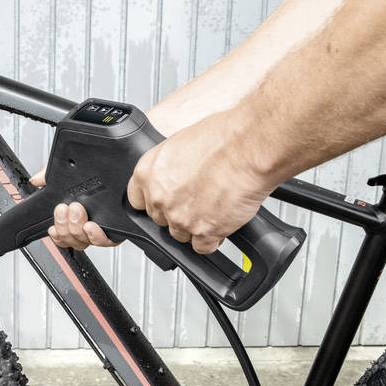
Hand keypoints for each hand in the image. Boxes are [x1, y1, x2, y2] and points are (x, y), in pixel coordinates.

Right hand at [29, 168, 118, 250]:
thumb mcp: (70, 170)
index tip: (52, 228)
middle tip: (65, 209)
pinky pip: (106, 241)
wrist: (123, 163)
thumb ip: (49, 175)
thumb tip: (36, 180)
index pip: (63, 235)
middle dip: (64, 226)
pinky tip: (91, 226)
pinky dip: (96, 236)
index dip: (56, 236)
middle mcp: (90, 224)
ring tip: (77, 211)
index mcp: (77, 216)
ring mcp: (103, 227)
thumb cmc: (99, 168)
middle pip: (72, 240)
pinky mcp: (118, 229)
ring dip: (76, 229)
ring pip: (84, 241)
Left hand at [126, 112, 271, 253]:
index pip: (137, 200)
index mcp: (148, 173)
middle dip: (177, 214)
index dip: (154, 202)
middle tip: (197, 201)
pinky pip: (203, 247)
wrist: (248, 148)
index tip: (165, 201)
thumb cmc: (222, 138)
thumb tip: (175, 176)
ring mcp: (180, 218)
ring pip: (180, 235)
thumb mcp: (181, 143)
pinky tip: (222, 223)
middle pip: (161, 220)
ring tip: (213, 210)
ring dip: (195, 227)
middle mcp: (160, 197)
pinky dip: (213, 240)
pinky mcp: (204, 232)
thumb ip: (170, 167)